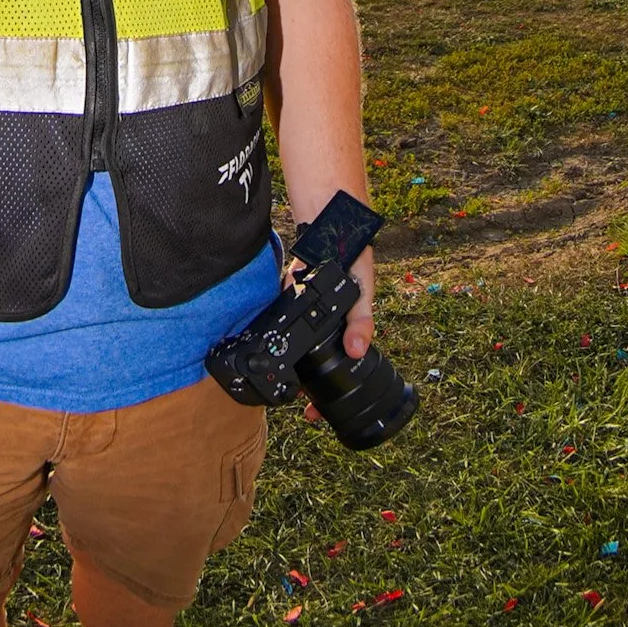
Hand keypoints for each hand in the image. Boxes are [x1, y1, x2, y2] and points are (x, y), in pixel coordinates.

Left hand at [283, 243, 376, 423]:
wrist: (329, 212)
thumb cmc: (353, 250)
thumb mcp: (361, 288)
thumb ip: (360, 319)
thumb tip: (357, 352)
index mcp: (350, 319)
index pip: (345, 363)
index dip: (331, 389)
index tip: (316, 413)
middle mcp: (330, 314)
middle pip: (317, 356)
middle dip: (308, 381)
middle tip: (298, 404)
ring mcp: (311, 302)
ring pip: (300, 339)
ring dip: (291, 358)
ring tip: (282, 380)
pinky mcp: (293, 287)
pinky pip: (283, 312)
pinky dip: (277, 325)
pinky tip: (266, 340)